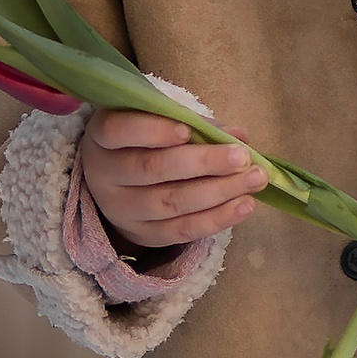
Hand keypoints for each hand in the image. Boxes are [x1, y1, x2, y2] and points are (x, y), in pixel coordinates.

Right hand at [83, 104, 262, 247]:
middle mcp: (105, 175)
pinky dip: (217, 219)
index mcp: (102, 137)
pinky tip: (244, 206)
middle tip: (242, 157)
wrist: (118, 184)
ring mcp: (121, 210)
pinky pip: (182, 230)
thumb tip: (237, 135)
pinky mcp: (143, 234)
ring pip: (170, 202)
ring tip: (254, 180)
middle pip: (152, 169)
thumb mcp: (156, 123)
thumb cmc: (142, 141)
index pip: (118, 132)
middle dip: (202, 163)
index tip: (187, 130)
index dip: (152, 131)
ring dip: (218, 192)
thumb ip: (194, 124)